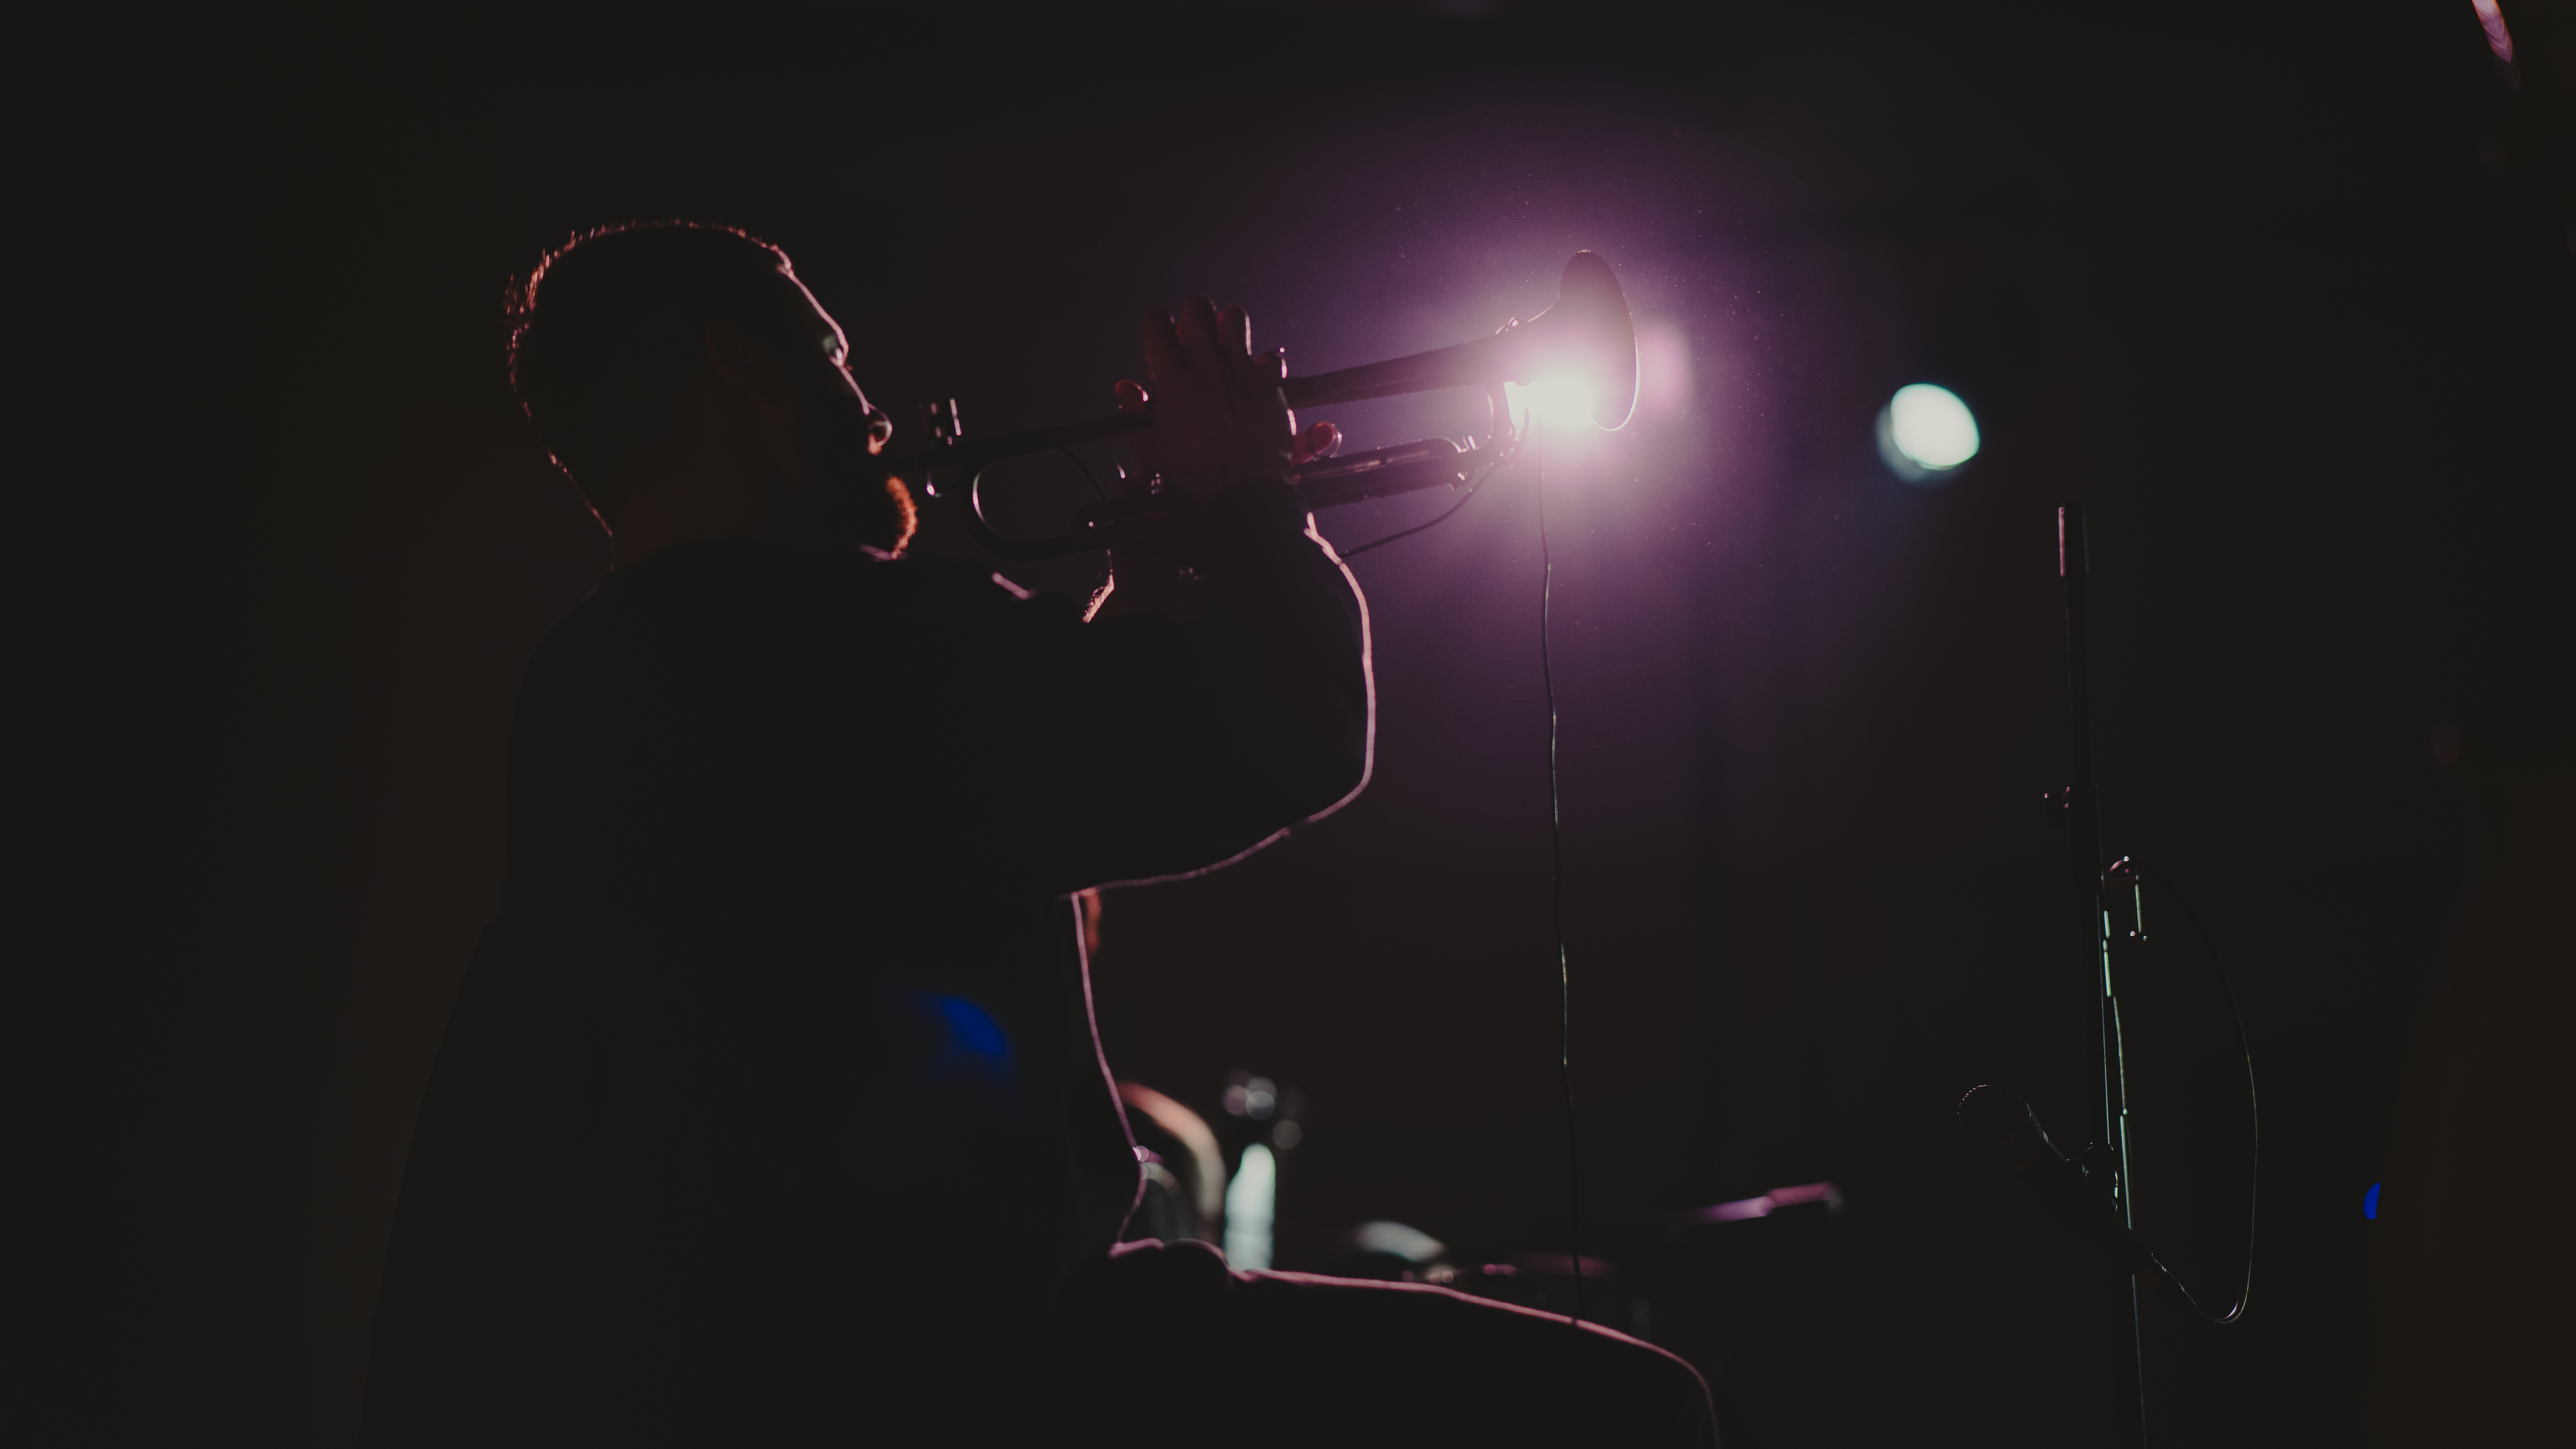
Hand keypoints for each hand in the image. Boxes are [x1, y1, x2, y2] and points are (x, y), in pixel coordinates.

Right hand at [1119, 297, 1331, 501]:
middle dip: (1192, 315)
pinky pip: (1270, 357)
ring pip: (1235, 317)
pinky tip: (1253, 380)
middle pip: (1197, 306)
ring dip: (1228, 327)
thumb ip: (1134, 412)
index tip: (1161, 340)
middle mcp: (1207, 364)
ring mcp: (1240, 369)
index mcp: (1174, 375)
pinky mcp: (1267, 382)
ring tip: (1224, 347)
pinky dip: (1263, 365)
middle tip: (1194, 337)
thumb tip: (1125, 387)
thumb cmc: (1195, 469)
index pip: (1156, 321)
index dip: (1156, 324)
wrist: (1242, 486)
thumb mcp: (1150, 446)